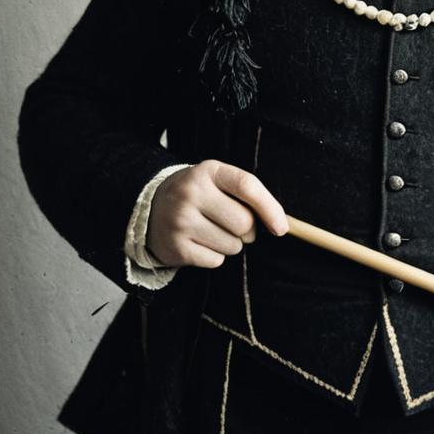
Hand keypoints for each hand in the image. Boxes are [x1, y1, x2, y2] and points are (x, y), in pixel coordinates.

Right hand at [146, 159, 287, 268]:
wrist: (151, 207)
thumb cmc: (199, 195)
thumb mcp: (218, 181)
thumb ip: (248, 194)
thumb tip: (280, 224)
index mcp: (209, 172)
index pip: (247, 186)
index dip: (270, 208)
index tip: (282, 228)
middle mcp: (192, 193)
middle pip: (243, 223)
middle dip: (248, 230)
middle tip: (234, 225)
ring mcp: (181, 221)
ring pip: (232, 245)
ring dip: (231, 244)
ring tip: (212, 231)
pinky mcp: (175, 247)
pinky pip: (215, 261)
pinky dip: (215, 256)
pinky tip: (200, 242)